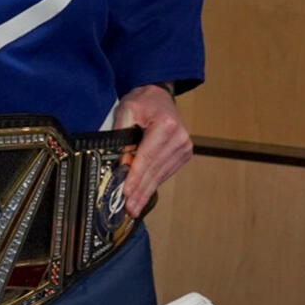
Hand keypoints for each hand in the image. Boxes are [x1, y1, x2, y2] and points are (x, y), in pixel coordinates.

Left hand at [113, 84, 192, 216]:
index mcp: (166, 125)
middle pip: (155, 170)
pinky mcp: (183, 154)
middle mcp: (179, 138)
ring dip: (146, 192)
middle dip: (140, 191)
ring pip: (161, 174)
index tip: (126, 193)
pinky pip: (165, 172)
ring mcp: (184, 148)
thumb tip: (120, 165)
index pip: (147, 157)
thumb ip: (122, 137)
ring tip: (133, 207)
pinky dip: (153, 184)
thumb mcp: (126, 111)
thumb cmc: (141, 101)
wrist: (159, 95)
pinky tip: (143, 195)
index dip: (136, 177)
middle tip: (128, 208)